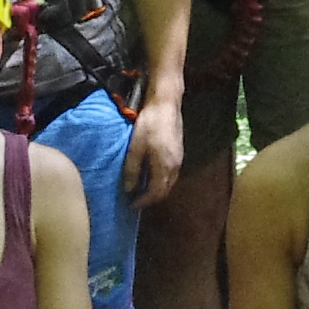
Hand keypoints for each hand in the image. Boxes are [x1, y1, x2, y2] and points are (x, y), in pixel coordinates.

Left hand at [122, 92, 185, 206]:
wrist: (166, 104)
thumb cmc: (150, 124)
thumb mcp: (135, 148)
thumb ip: (132, 170)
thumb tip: (129, 189)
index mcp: (164, 167)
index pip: (156, 193)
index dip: (143, 202)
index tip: (131, 205)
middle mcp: (175, 166)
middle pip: (165, 190)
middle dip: (151, 198)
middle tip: (136, 199)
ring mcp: (179, 158)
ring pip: (170, 182)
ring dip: (157, 188)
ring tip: (142, 188)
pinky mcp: (179, 151)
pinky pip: (171, 173)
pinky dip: (161, 179)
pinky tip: (151, 173)